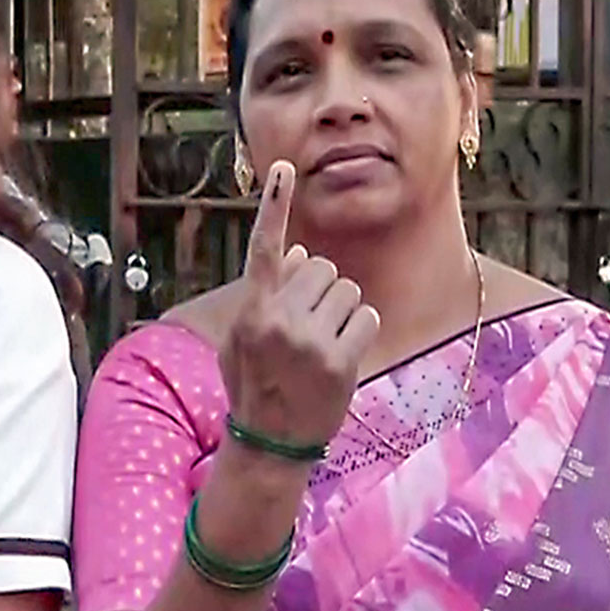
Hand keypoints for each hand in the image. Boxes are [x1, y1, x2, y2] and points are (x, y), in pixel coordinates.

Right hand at [219, 161, 380, 453]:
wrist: (270, 442)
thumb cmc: (254, 383)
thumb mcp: (243, 338)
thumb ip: (266, 294)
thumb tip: (298, 251)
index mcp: (250, 310)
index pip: (264, 248)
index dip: (274, 205)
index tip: (283, 168)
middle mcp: (278, 319)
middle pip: (320, 267)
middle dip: (320, 288)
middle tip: (308, 324)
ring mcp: (310, 340)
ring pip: (347, 290)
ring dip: (342, 310)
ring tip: (323, 342)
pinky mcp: (341, 359)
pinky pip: (366, 317)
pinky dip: (359, 331)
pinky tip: (341, 355)